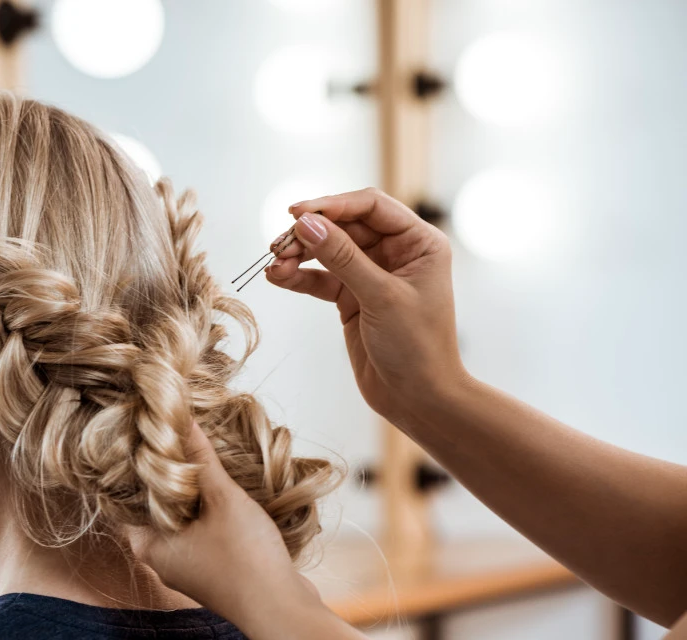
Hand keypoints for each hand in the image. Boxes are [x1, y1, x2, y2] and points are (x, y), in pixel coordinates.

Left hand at [128, 421, 326, 637]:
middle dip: (170, 473)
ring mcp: (188, 565)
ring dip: (194, 490)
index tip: (146, 435)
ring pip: (182, 516)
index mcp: (148, 545)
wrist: (281, 608)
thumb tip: (180, 417)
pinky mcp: (212, 567)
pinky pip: (202, 529)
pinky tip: (224, 486)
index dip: (136, 464)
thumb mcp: (222, 498)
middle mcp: (161, 558)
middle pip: (156, 504)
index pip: (127, 497)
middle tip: (177, 436)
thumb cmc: (245, 558)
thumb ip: (200, 457)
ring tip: (202, 453)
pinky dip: (209, 509)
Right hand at [265, 188, 468, 422]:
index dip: (332, 205)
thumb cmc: (417, 347)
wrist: (419, 400)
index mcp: (419, 242)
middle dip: (310, 234)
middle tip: (278, 246)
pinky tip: (278, 278)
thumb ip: (342, 257)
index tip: (297, 213)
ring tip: (274, 265)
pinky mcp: (353, 298)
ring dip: (299, 256)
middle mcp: (397, 252)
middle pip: (345, 226)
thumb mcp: (380, 297)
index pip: (371, 206)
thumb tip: (306, 223)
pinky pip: (321, 279)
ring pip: (329, 251)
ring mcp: (373, 275)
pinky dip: (299, 277)